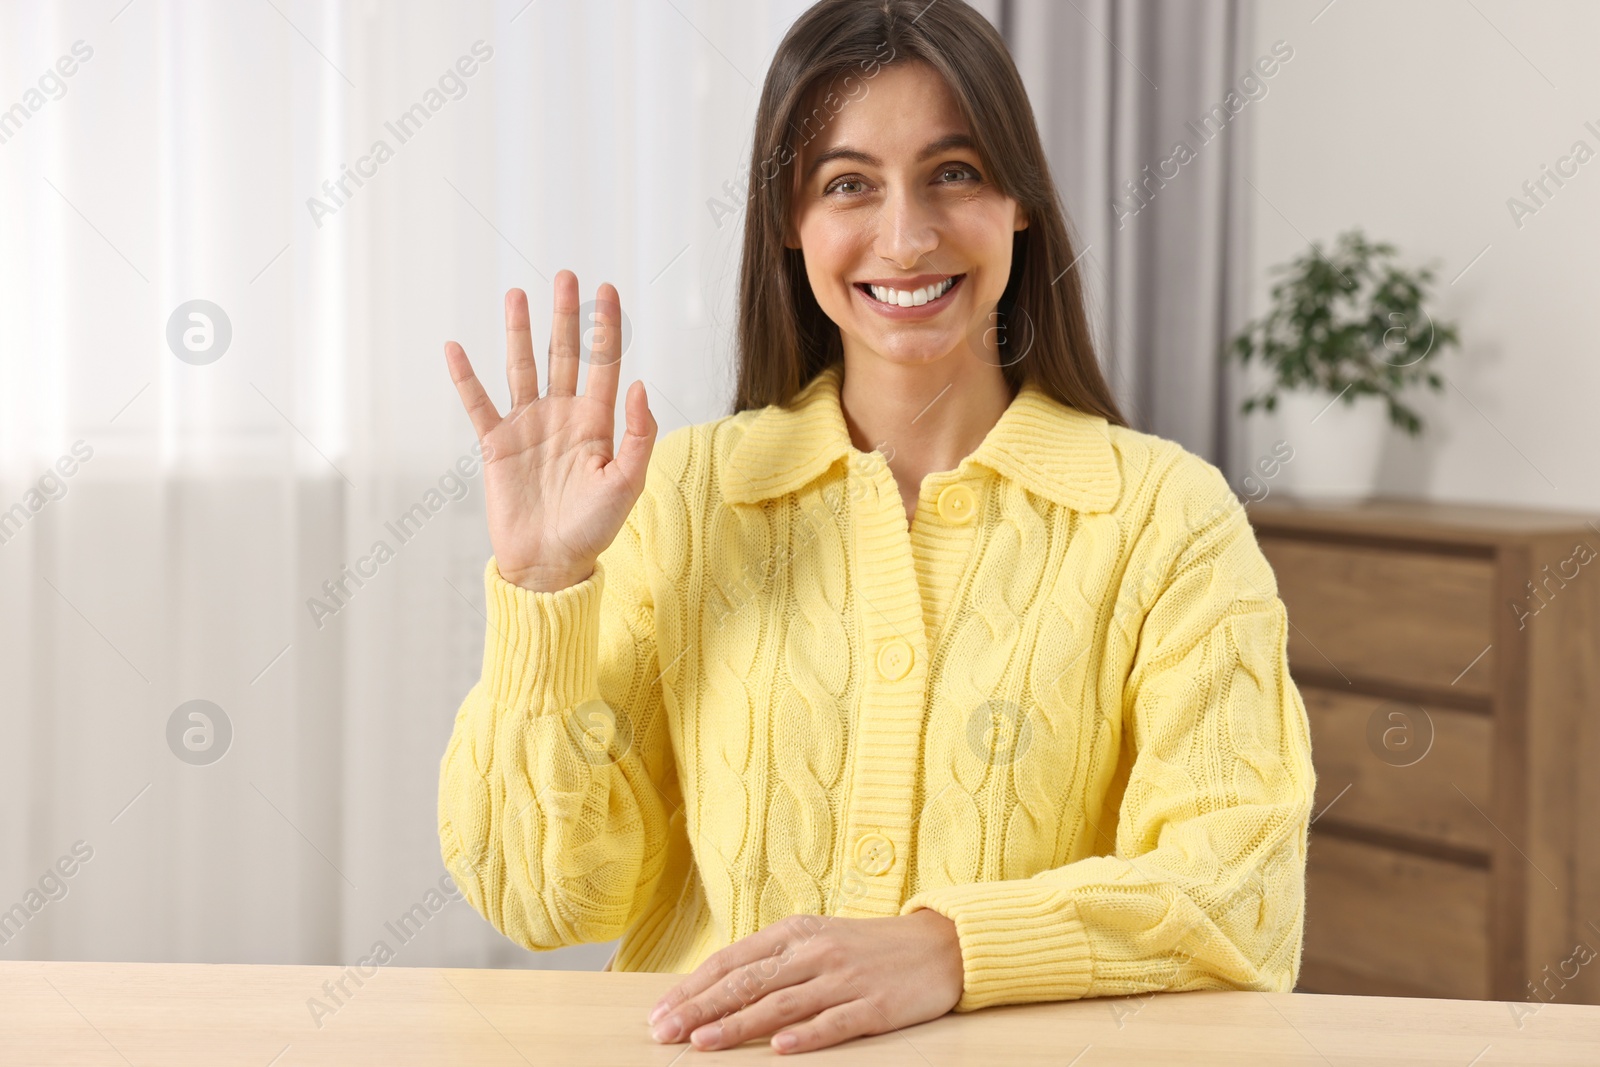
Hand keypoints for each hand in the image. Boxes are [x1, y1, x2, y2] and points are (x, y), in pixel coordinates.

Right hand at [444, 272, 655, 591]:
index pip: (603, 364)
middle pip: (564, 354)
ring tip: (517, 293)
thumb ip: (637, 435)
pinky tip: (454, 347)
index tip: (608, 289)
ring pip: (523, 367)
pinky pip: (478, 404)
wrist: (550, 565)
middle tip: (566, 276)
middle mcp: (561, 416)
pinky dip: (465, 377)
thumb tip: (641, 385)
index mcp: (596, 423)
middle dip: (565, 315)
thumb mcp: (626, 483)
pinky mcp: (497, 445)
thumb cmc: (594, 529)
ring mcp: (528, 427)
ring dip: (519, 331)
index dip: (606, 327)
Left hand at [646, 909, 963, 1054]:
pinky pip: (835, 1022)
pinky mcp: (875, 1006)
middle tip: (664, 1034)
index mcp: (797, 933)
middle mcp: (816, 952)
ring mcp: (845, 979)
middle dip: (700, 1010)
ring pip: (781, 1003)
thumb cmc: (870, 948)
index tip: (661, 1013)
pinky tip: (780, 1048)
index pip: (733, 960)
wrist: (942, 945)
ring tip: (703, 1044)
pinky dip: (806, 1035)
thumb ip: (774, 962)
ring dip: (738, 1025)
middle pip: (747, 983)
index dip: (693, 988)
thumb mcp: (818, 940)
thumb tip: (718, 991)